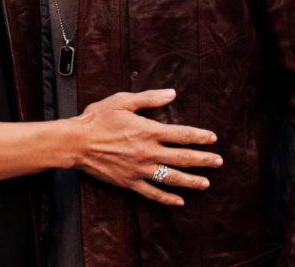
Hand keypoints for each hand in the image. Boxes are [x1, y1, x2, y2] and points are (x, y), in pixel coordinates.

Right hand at [72, 89, 222, 205]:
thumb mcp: (122, 101)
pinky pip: (152, 193)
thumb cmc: (97, 119)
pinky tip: (178, 201)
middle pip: (182, 158)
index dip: (199, 137)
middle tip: (218, 162)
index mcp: (148, 131)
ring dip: (191, 181)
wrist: (76, 143)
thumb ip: (149, 98)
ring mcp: (139, 170)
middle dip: (203, 160)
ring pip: (171, 178)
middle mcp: (147, 152)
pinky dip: (167, 198)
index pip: (181, 135)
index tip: (212, 138)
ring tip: (205, 183)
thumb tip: (171, 94)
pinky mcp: (129, 182)